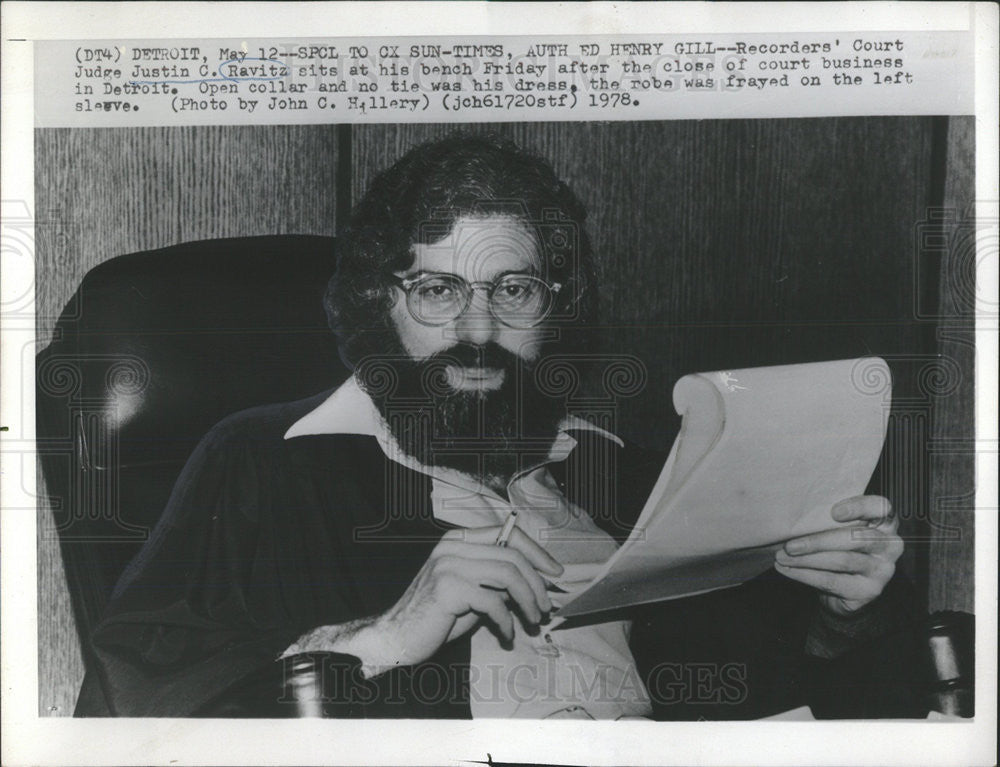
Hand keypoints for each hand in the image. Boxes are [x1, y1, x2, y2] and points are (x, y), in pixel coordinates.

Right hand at [363, 525, 562, 668]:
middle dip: (537, 583)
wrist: (396, 637)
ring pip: (508, 575)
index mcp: (459, 539)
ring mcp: (448, 564)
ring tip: (533, 620)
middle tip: (547, 607)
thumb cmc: (436, 617)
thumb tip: (537, 581)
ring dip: (528, 600)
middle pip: (513, 555)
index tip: (555, 573)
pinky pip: (493, 602)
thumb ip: (496, 580)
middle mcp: (453, 546)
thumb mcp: (472, 591)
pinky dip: (506, 621)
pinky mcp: (447, 588)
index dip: (537, 552)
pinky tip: (507, 633)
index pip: (508, 533)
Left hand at [774, 495, 902, 616]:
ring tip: (782, 557)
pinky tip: (787, 569)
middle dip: (818, 541)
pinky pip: (833, 581)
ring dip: (806, 559)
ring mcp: (882, 570)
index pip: (880, 507)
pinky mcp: (869, 590)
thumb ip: (827, 520)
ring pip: (842, 561)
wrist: (844, 590)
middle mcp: (889, 545)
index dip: (859, 507)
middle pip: (856, 538)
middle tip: (789, 545)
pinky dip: (805, 575)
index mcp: (884, 523)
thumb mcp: (837, 530)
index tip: (834, 512)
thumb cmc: (838, 549)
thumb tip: (792, 516)